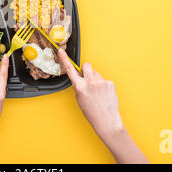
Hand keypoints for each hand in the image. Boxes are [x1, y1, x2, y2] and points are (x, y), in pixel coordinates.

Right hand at [58, 49, 147, 163]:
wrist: (106, 120)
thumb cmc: (92, 112)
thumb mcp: (79, 99)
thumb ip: (79, 86)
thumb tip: (82, 79)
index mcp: (80, 87)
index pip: (70, 70)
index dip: (64, 59)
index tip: (61, 51)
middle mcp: (90, 82)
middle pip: (87, 66)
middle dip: (86, 70)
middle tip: (88, 79)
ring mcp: (101, 82)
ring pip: (96, 74)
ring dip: (96, 79)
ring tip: (98, 92)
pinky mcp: (110, 83)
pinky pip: (104, 80)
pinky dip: (103, 85)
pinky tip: (104, 94)